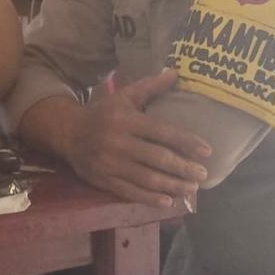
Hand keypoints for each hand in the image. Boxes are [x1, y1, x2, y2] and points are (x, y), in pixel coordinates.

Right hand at [62, 69, 211, 206]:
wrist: (68, 133)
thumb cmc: (103, 114)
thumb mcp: (124, 97)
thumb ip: (149, 87)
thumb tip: (175, 72)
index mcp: (126, 120)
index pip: (161, 132)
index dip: (186, 142)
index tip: (207, 151)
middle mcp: (118, 142)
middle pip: (157, 158)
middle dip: (183, 168)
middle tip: (203, 174)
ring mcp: (109, 163)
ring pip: (146, 178)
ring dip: (172, 185)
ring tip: (191, 189)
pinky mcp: (102, 179)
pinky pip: (129, 192)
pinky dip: (149, 198)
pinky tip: (167, 201)